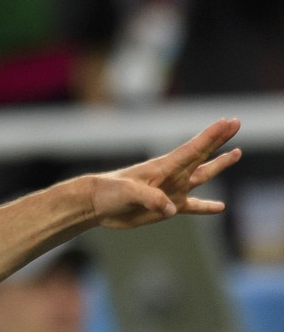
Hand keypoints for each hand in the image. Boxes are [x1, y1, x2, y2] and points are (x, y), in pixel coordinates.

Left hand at [90, 117, 238, 228]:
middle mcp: (172, 176)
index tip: (228, 121)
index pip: (193, 149)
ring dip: (219, 165)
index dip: (211, 136)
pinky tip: (220, 207)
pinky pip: (191, 206)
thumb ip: (151, 199)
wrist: (95, 205)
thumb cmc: (109, 192)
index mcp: (163, 167)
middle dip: (219, 140)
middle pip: (202, 155)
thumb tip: (172, 210)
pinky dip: (206, 207)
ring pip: (202, 176)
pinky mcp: (166, 207)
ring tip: (236, 153)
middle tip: (236, 123)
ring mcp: (171, 191)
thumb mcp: (128, 193)